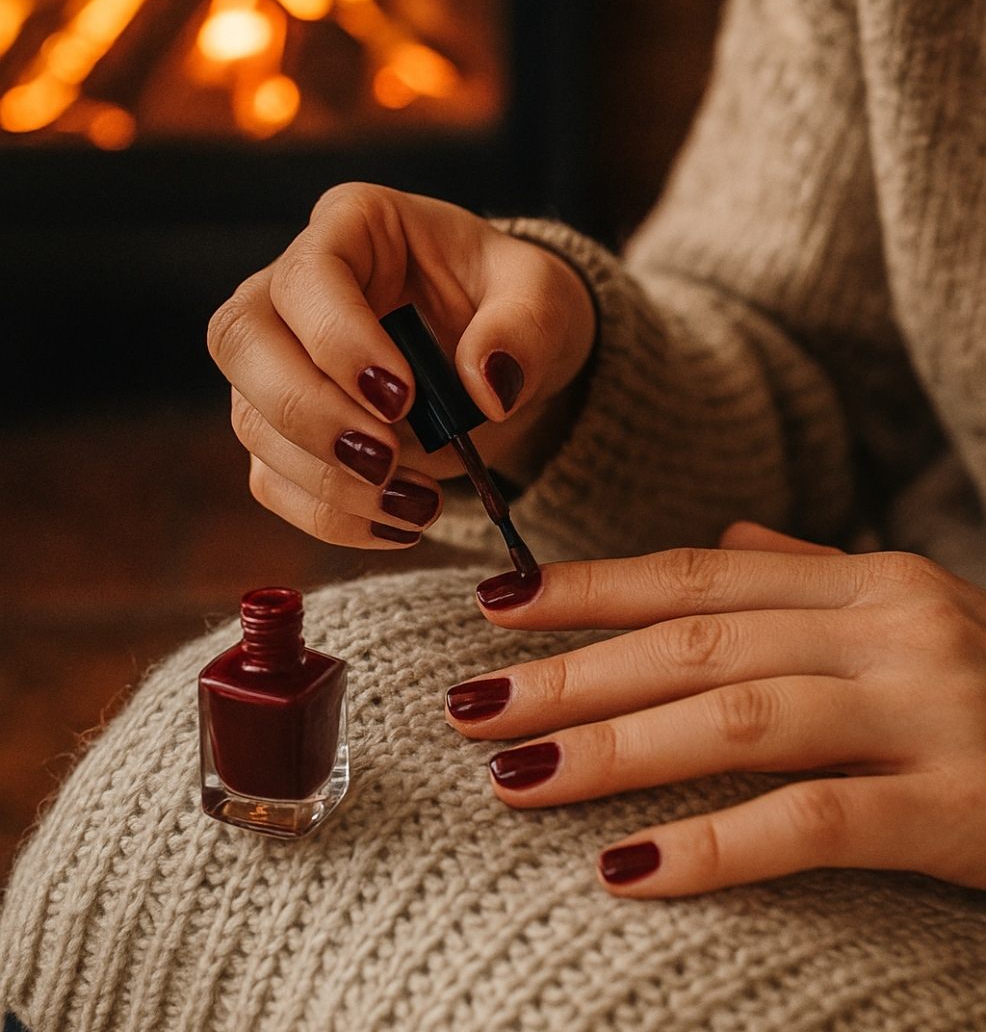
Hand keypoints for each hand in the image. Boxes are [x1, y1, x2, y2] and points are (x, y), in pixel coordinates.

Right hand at [207, 183, 595, 548]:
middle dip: (309, 413)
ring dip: (327, 479)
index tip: (403, 399)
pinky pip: (274, 480)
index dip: (339, 339)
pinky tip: (396, 524)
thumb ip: (524, 330)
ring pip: (253, 420)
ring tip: (417, 505)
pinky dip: (329, 515)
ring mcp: (277, 362)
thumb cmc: (515, 306)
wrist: (507, 361)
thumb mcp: (544, 300)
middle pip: (242, 342)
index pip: (308, 275)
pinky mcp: (284, 430)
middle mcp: (293, 289)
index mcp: (353, 227)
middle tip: (385, 461)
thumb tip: (487, 385)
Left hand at [445, 522, 985, 897]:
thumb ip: (819, 577)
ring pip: (737, 718)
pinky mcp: (960, 805)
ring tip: (514, 777)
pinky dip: (714, 844)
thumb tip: (728, 537)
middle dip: (572, 672)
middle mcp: (896, 628)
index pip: (700, 573)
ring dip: (612, 749)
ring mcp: (931, 710)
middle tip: (470, 702)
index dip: (592, 588)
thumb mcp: (920, 616)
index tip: (498, 604)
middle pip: (697, 642)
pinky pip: (814, 822)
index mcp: (873, 582)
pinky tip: (625, 871)